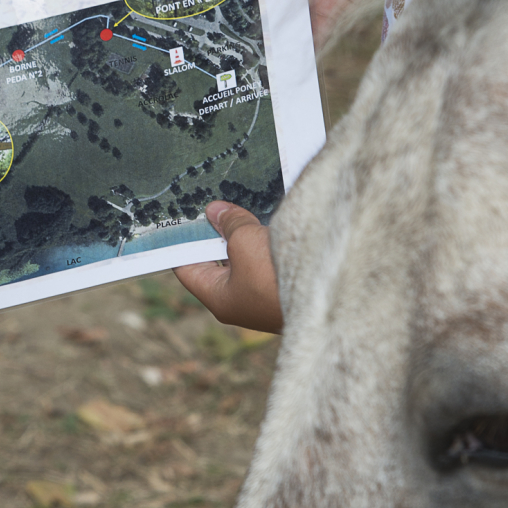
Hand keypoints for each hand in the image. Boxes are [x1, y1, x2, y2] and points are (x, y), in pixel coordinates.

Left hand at [174, 201, 282, 333]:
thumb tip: (215, 211)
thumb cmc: (275, 277)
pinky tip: (267, 222)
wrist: (327, 296)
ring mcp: (263, 296)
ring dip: (244, 236)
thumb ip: (230, 224)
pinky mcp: (285, 288)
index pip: (187, 268)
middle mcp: (239, 301)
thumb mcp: (245, 241)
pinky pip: (266, 262)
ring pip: (245, 260)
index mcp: (218, 298)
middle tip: (212, 205)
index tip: (179, 218)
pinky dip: (263, 243)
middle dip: (217, 234)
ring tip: (239, 207)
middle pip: (218, 263)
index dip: (182, 242)